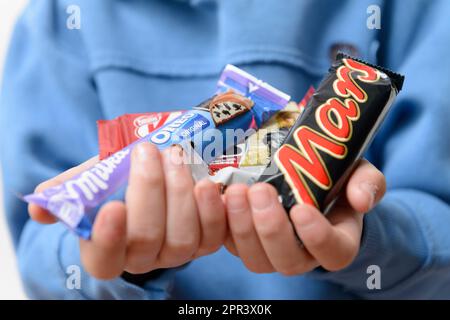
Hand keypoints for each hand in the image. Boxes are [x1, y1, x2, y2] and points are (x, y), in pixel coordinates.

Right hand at [29, 143, 226, 278]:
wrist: (157, 173)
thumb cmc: (122, 179)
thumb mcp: (93, 180)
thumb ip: (68, 191)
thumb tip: (38, 205)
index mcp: (108, 249)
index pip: (104, 259)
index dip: (107, 239)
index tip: (113, 206)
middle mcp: (143, 258)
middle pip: (146, 239)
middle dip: (149, 192)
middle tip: (148, 152)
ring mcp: (176, 252)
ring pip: (182, 238)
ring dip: (181, 195)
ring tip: (177, 157)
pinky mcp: (205, 242)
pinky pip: (213, 236)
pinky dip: (212, 210)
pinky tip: (207, 183)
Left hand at [224, 159, 385, 274]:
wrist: (307, 181)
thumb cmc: (336, 180)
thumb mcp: (358, 173)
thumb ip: (368, 183)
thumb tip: (361, 200)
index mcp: (336, 242)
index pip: (332, 253)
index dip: (317, 237)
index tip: (302, 209)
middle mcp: (302, 255)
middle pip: (286, 261)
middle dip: (271, 228)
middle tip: (261, 191)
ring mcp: (270, 251)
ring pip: (254, 257)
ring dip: (242, 226)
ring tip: (236, 191)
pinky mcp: (243, 241)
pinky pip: (228, 243)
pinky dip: (219, 222)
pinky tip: (216, 196)